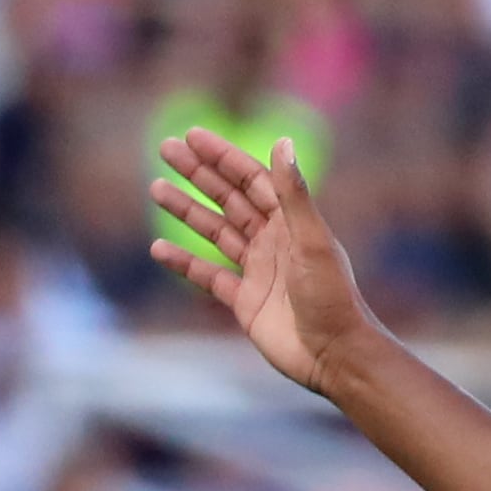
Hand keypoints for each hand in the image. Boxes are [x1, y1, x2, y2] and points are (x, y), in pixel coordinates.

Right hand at [150, 129, 380, 396]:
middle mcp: (274, 242)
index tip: (192, 136)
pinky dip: (184, 262)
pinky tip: (158, 249)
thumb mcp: (312, 240)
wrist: (334, 355)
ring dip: (187, 210)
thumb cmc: (331, 297)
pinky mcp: (245, 301)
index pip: (253, 180)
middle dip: (199, 174)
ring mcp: (258, 271)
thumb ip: (294, 194)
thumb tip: (283, 142)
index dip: (224, 157)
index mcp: (292, 224)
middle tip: (165, 148)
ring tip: (156, 188)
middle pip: (231, 199)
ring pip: (216, 232)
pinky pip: (208, 275)